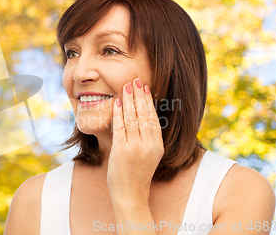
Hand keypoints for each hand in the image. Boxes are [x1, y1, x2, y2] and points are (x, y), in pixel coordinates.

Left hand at [107, 78, 163, 207]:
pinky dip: (119, 113)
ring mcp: (136, 148)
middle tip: (135, 80)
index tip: (145, 87)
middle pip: (144, 114)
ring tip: (126, 86)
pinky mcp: (122, 151)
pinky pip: (120, 127)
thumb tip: (141, 118)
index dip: (148, 101)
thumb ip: (147, 138)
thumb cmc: (136, 175)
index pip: (153, 117)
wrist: (130, 196)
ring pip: (133, 118)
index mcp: (157, 145)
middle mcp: (149, 145)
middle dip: (139, 95)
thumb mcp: (148, 155)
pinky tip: (118, 102)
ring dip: (129, 100)